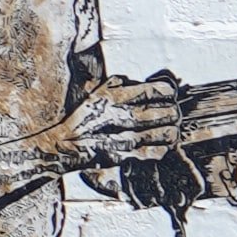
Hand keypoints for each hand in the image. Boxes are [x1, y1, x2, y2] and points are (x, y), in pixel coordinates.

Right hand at [60, 79, 190, 169]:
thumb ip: (118, 84)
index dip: (168, 91)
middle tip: (172, 112)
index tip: (168, 93)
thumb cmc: (82, 117)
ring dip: (171, 131)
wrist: (64, 144)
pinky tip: (160, 144)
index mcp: (114, 96)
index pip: (156, 91)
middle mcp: (120, 116)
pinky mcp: (126, 156)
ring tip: (169, 128)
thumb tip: (141, 80)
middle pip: (166, 112)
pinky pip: (155, 152)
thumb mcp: (96, 92)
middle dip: (172, 112)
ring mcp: (124, 137)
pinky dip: (162, 148)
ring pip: (165, 134)